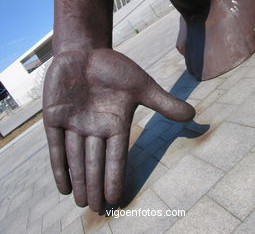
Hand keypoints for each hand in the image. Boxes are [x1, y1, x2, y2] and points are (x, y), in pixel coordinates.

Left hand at [43, 48, 194, 211]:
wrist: (85, 51)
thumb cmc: (113, 67)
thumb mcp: (141, 85)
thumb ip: (163, 102)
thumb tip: (194, 115)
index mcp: (115, 123)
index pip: (116, 156)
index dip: (115, 177)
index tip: (116, 199)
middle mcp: (94, 128)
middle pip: (95, 162)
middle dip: (95, 185)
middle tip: (95, 209)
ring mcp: (73, 123)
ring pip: (76, 158)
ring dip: (79, 181)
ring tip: (81, 203)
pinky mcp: (54, 116)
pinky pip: (56, 146)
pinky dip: (59, 166)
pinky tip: (63, 187)